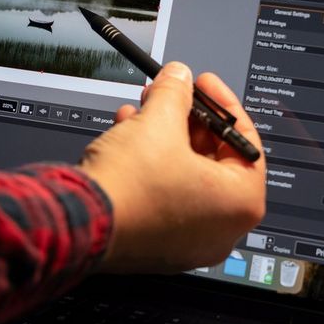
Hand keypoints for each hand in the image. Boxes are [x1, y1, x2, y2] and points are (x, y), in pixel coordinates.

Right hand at [78, 62, 265, 273]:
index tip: (203, 84)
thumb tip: (178, 77)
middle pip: (212, 160)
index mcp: (240, 203)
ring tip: (140, 113)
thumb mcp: (158, 121)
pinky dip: (151, 168)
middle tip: (170, 96)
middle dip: (186, 121)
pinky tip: (127, 140)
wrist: (79, 221)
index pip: (243, 142)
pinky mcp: (157, 246)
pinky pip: (164, 197)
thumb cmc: (129, 185)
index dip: (221, 104)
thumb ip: (175, 92)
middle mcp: (222, 230)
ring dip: (163, 140)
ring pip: (184, 178)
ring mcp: (189, 243)